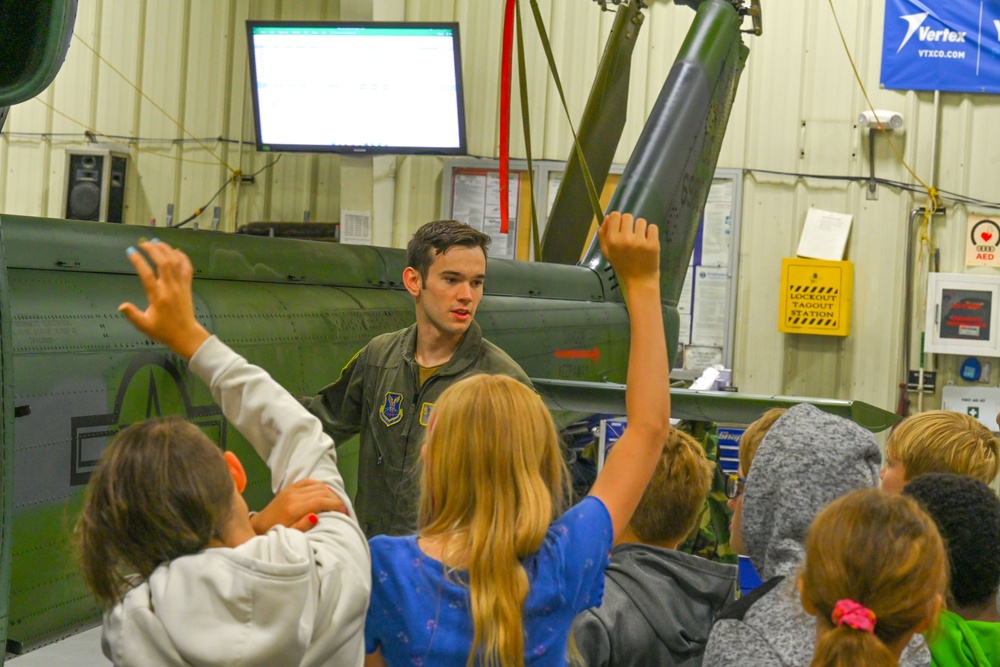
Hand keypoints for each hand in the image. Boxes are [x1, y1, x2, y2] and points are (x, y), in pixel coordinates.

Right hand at [118, 240, 209, 359]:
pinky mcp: (188, 286)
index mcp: (158, 297)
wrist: (186, 335)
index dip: (138, 262)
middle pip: (163, 263)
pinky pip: (187, 268)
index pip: (147, 276)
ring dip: (166, 250)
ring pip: (176, 263)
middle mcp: (170, 288)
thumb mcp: (144, 326)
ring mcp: (181, 286)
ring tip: (156, 242)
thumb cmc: (163, 331)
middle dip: (153, 250)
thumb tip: (121, 306)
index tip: (130, 251)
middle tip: (143, 243)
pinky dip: (182, 257)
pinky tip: (175, 251)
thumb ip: (133, 315)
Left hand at [250, 478, 347, 533]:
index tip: (344, 512)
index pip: (320, 501)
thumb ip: (302, 526)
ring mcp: (291, 489)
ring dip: (329, 492)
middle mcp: (293, 495)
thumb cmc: (275, 533)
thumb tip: (316, 517)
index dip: (335, 504)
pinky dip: (319, 485)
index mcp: (294, 508)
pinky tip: (325, 492)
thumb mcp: (289, 534)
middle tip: (343, 508)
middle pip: (321, 491)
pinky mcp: (289, 488)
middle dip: (335, 499)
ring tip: (336, 502)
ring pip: (317, 485)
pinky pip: (308, 481)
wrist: (258, 525)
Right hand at [598, 212, 659, 286]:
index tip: (621, 228)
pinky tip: (648, 242)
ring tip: (640, 240)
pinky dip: (651, 233)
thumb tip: (607, 217)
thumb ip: (603, 234)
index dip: (618, 220)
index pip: (615, 215)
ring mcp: (640, 241)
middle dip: (629, 224)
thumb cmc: (622, 266)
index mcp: (612, 240)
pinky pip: (653, 227)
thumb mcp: (607, 252)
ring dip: (640, 229)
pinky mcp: (653, 243)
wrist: (640, 280)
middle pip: (628, 216)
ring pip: (641, 221)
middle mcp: (625, 239)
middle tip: (631, 236)